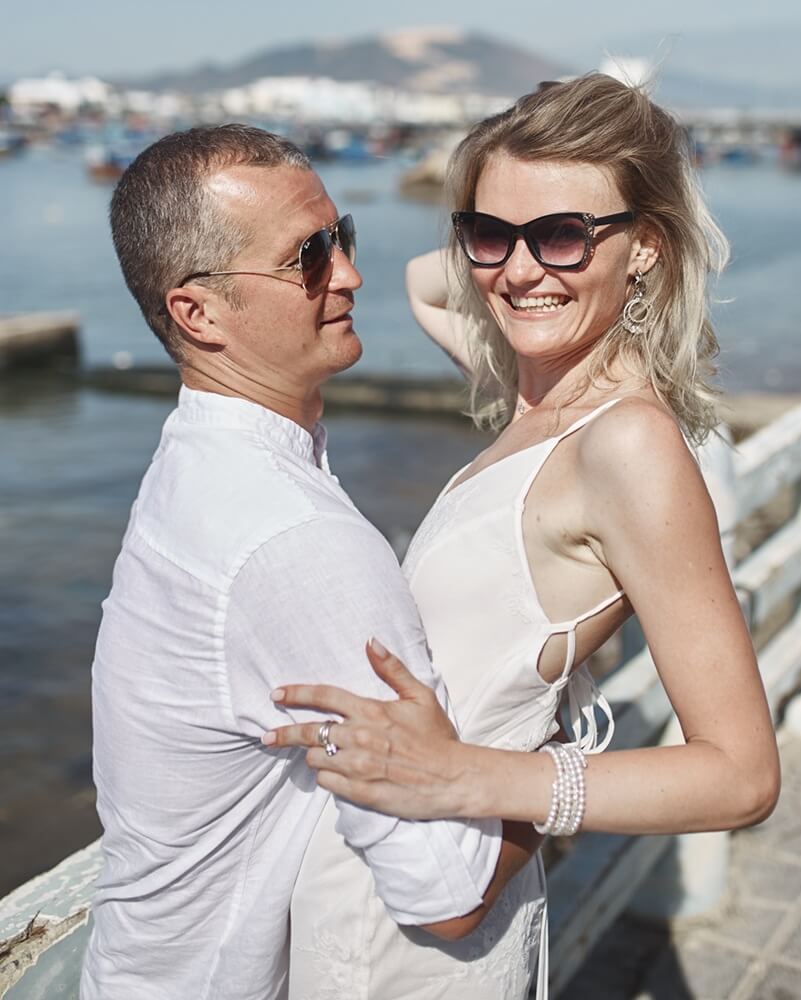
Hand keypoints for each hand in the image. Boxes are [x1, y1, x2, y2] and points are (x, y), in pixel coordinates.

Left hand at [264, 639, 468, 818]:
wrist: (453, 779)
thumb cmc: (437, 737)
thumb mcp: (419, 695)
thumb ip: (391, 668)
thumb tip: (370, 641)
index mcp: (371, 711)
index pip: (323, 697)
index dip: (296, 694)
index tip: (276, 695)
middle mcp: (360, 737)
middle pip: (308, 732)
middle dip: (284, 733)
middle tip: (268, 736)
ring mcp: (358, 767)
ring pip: (315, 758)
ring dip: (315, 755)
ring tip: (322, 754)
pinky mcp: (361, 792)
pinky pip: (327, 782)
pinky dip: (328, 776)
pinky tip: (336, 772)